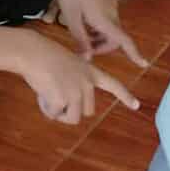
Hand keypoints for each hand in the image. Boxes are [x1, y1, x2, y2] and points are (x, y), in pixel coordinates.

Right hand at [17, 33, 138, 123]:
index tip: (136, 106)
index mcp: (91, 72)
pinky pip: (56, 115)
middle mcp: (88, 83)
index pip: (113, 85)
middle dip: (72, 110)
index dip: (125, 96)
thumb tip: (77, 82)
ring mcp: (77, 92)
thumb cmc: (46, 56)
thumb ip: (76, 78)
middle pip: (88, 111)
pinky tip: (41, 94)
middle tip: (55, 97)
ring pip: (73, 118)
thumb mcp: (70, 64)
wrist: (33, 52)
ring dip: (59, 112)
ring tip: (48, 95)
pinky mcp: (64, 100)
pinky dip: (47, 110)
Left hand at [54, 0, 149, 67]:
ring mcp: (112, 3)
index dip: (134, 53)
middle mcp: (112, 12)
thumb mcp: (71, 19)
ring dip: (100, 35)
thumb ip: (81, 39)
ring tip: (81, 31)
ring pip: (111, 27)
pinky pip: (108, 16)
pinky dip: (100, 24)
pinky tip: (85, 18)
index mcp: (104, 19)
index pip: (123, 40)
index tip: (144, 64)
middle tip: (84, 48)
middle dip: (103, 46)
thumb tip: (88, 58)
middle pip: (115, 37)